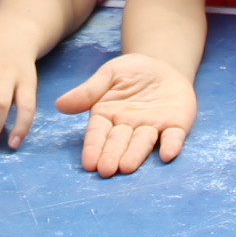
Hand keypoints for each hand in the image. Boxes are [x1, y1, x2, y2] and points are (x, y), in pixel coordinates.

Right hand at [53, 54, 195, 176]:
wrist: (163, 65)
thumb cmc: (132, 72)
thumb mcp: (108, 74)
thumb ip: (88, 90)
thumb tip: (59, 104)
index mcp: (108, 115)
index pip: (98, 133)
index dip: (93, 147)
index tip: (88, 163)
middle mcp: (129, 126)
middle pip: (119, 142)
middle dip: (112, 155)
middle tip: (107, 170)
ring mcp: (153, 127)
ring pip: (143, 142)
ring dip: (136, 155)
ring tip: (127, 167)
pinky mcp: (175, 125)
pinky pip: (173, 136)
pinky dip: (171, 145)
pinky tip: (167, 154)